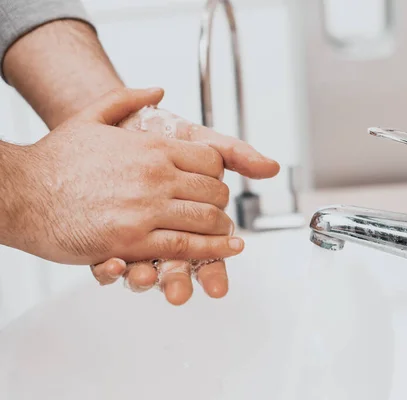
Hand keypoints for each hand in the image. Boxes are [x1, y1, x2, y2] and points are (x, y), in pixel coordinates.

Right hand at [3, 88, 249, 265]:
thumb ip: (126, 99)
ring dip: (220, 227)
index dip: (216, 174)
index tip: (211, 184)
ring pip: (206, 219)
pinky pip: (186, 247)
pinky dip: (213, 249)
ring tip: (223, 232)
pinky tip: (228, 249)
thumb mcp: (90, 117)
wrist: (18, 191)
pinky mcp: (132, 240)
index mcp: (151, 147)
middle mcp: (155, 175)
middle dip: (220, 202)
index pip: (210, 158)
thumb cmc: (52, 160)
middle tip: (215, 210)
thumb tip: (157, 90)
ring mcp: (145, 208)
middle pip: (214, 190)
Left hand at [90, 105, 279, 304]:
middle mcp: (163, 230)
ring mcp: (132, 234)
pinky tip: (110, 265)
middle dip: (178, 282)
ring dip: (142, 280)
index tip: (216, 287)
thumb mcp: (198, 137)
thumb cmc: (158, 129)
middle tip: (178, 295)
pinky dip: (107, 269)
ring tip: (142, 278)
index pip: (208, 251)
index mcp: (192, 215)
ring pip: (141, 269)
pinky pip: (103, 262)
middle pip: (175, 266)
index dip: (213, 269)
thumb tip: (271, 168)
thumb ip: (235, 155)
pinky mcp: (103, 234)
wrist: (111, 119)